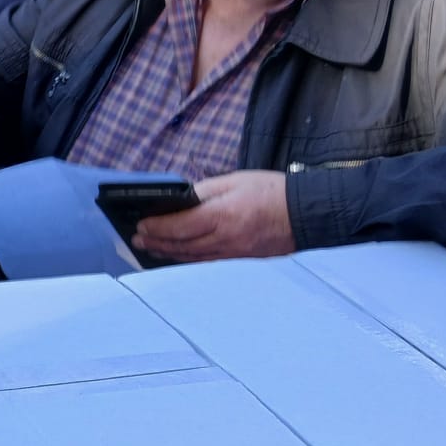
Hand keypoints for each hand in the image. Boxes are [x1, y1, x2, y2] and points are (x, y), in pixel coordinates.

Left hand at [131, 170, 294, 263]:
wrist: (307, 214)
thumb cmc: (272, 192)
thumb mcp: (235, 181)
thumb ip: (204, 190)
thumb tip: (180, 199)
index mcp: (223, 215)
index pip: (180, 225)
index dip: (157, 228)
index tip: (140, 226)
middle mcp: (226, 239)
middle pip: (182, 245)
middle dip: (157, 243)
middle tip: (138, 241)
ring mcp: (234, 254)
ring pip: (193, 258)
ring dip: (169, 254)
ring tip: (151, 249)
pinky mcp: (242, 262)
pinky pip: (209, 263)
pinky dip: (189, 261)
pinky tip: (178, 257)